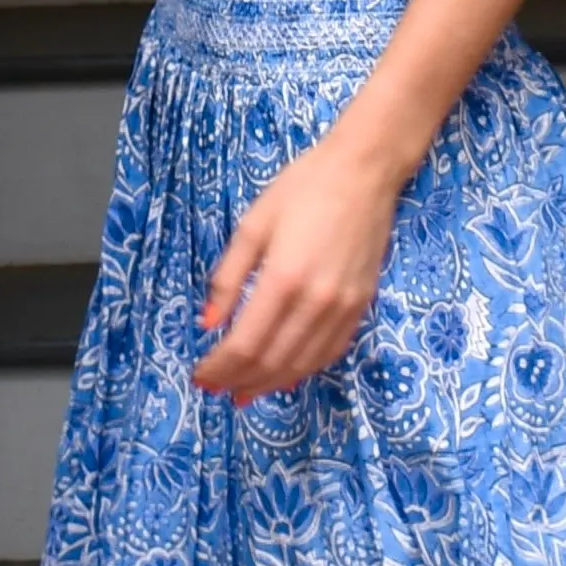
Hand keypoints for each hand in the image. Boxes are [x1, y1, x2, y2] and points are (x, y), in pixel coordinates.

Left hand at [193, 123, 405, 400]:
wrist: (364, 173)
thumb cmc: (303, 188)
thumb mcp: (253, 225)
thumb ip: (228, 278)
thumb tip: (209, 324)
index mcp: (284, 279)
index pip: (245, 343)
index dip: (219, 367)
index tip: (200, 376)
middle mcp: (316, 301)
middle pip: (272, 360)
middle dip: (238, 380)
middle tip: (216, 389)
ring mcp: (344, 308)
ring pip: (302, 364)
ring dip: (269, 384)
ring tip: (243, 392)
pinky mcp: (362, 306)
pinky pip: (330, 352)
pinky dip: (303, 371)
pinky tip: (283, 375)